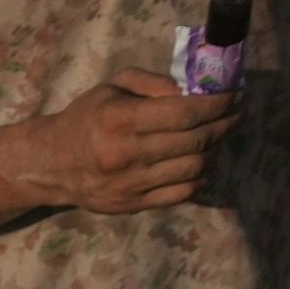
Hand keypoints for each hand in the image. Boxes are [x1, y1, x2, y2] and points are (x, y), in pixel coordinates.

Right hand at [17, 69, 239, 213]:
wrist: (49, 163)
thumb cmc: (87, 117)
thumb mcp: (114, 86)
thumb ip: (155, 83)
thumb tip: (196, 90)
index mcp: (121, 119)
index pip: (185, 112)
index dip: (219, 103)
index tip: (237, 94)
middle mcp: (126, 153)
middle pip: (195, 141)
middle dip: (226, 123)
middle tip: (239, 112)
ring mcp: (130, 184)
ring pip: (194, 168)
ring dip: (215, 150)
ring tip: (220, 135)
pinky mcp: (132, 205)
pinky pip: (182, 194)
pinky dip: (201, 177)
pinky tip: (204, 162)